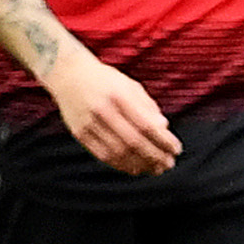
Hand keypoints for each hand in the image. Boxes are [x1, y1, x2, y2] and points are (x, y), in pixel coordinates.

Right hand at [43, 51, 180, 174]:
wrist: (68, 75)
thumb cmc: (105, 80)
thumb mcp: (129, 86)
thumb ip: (147, 106)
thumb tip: (164, 128)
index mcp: (119, 95)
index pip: (146, 125)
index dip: (163, 141)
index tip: (176, 150)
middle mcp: (102, 110)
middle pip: (133, 141)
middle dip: (155, 156)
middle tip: (168, 164)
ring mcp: (88, 123)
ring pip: (118, 152)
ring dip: (140, 164)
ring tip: (155, 169)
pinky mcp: (79, 133)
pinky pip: (103, 155)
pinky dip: (121, 164)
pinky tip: (135, 167)